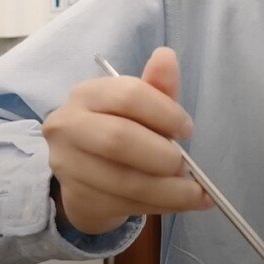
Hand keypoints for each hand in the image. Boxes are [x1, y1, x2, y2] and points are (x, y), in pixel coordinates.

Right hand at [43, 40, 209, 232]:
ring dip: (170, 190)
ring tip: (195, 193)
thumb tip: (167, 57)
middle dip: (163, 155)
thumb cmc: (117, 132)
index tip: (187, 130)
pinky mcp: (78, 198)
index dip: (164, 112)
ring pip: (126, 182)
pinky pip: (128, 206)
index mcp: (87, 94)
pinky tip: (181, 202)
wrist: (84, 178)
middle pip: (120, 140)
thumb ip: (155, 87)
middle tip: (185, 165)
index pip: (128, 95)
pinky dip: (162, 206)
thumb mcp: (137, 107)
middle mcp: (69, 126)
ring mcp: (69, 166)